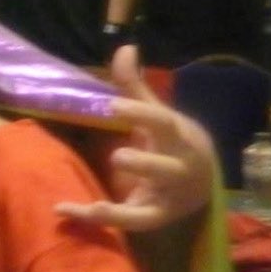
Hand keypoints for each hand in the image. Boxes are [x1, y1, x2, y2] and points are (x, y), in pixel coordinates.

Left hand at [55, 45, 214, 230]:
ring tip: (95, 207)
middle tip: (118, 156)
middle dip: (146, 165)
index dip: (141, 115)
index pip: (164, 124)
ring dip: (122, 211)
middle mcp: (180, 171)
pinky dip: (100, 220)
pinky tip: (66, 210)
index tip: (113, 106)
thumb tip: (124, 47)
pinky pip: (128, 224)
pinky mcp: (155, 218)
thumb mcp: (159, 114)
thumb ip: (136, 87)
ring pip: (150, 209)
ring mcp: (168, 199)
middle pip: (166, 170)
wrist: (204, 184)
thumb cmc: (174, 143)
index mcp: (181, 139)